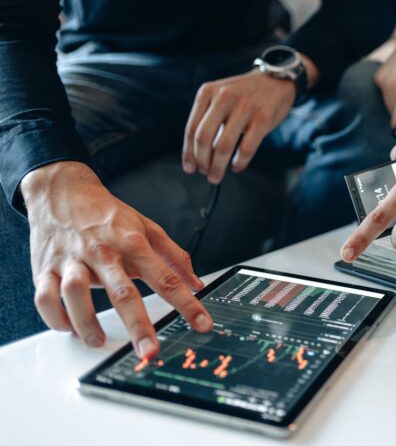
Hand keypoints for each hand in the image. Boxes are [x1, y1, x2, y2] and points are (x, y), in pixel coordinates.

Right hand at [21, 161, 211, 358]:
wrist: (62, 192)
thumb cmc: (107, 215)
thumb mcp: (147, 228)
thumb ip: (174, 256)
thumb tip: (197, 283)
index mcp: (133, 243)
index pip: (166, 278)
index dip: (187, 303)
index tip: (202, 324)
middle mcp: (103, 253)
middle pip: (123, 292)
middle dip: (138, 325)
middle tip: (150, 351)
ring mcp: (72, 260)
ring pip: (75, 293)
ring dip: (87, 322)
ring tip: (98, 341)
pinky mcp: (46, 267)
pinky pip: (45, 296)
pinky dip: (54, 316)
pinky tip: (68, 328)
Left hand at [182, 70, 294, 183]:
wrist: (276, 80)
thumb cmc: (244, 95)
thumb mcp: (221, 98)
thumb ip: (209, 121)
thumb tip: (198, 156)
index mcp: (208, 92)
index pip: (192, 129)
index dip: (189, 153)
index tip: (190, 168)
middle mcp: (224, 98)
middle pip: (204, 138)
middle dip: (202, 161)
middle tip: (205, 173)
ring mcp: (245, 107)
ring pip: (224, 146)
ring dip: (218, 166)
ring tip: (217, 175)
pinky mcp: (263, 118)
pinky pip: (246, 148)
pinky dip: (239, 163)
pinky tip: (236, 167)